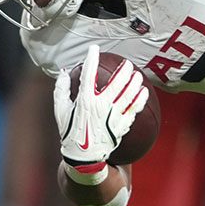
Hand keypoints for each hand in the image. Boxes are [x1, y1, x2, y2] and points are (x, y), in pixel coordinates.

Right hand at [53, 44, 149, 165]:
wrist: (84, 156)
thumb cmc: (70, 131)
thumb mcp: (60, 110)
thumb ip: (61, 89)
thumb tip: (64, 72)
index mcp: (84, 101)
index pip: (89, 74)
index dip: (91, 59)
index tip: (95, 49)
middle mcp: (101, 106)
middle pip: (116, 83)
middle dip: (123, 70)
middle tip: (127, 63)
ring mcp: (114, 116)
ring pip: (128, 94)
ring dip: (134, 82)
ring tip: (137, 74)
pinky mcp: (122, 125)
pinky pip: (134, 109)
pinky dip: (140, 99)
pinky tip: (144, 91)